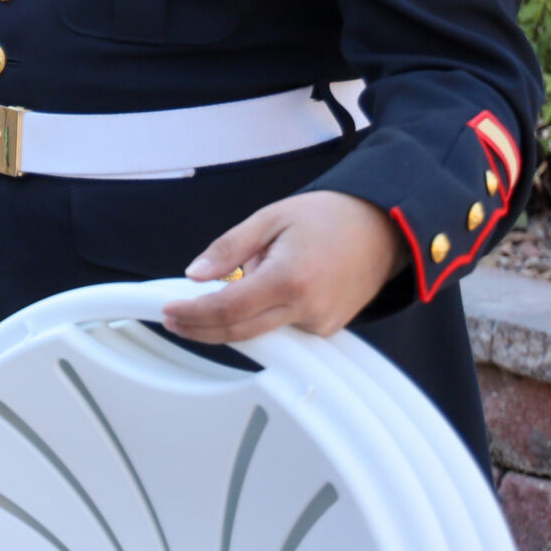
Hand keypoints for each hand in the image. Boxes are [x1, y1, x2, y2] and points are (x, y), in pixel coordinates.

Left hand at [163, 190, 403, 343]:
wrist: (382, 228)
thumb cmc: (328, 217)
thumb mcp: (269, 218)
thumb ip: (228, 248)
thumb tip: (196, 274)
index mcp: (289, 279)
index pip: (229, 310)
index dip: (193, 314)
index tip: (168, 312)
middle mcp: (308, 309)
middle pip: (241, 332)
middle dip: (201, 328)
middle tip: (174, 319)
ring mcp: (321, 324)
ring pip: (261, 333)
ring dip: (233, 319)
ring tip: (230, 285)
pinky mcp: (328, 329)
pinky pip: (282, 329)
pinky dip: (260, 316)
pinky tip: (260, 290)